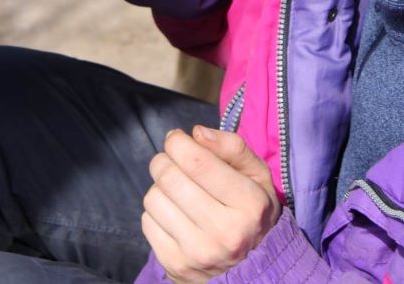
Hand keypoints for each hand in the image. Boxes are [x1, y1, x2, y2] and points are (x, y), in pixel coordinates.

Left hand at [141, 127, 280, 283]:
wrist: (254, 270)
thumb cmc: (252, 212)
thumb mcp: (257, 176)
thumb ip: (232, 147)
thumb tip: (197, 133)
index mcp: (249, 204)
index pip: (197, 161)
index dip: (177, 142)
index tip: (177, 139)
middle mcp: (225, 232)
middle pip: (169, 177)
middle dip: (164, 160)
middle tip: (172, 161)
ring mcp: (199, 253)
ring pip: (154, 198)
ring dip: (160, 187)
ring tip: (176, 191)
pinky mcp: (176, 266)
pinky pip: (147, 222)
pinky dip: (156, 212)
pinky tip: (175, 215)